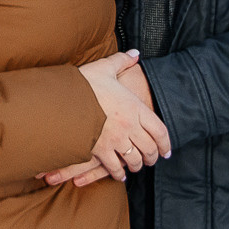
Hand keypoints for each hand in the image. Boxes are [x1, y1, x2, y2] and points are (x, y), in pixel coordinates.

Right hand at [41, 50, 169, 187]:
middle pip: (149, 148)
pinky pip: (115, 167)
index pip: (159, 130)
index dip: (165, 143)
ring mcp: (116, 140)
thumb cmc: (84, 84)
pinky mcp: (101, 150)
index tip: (166, 151)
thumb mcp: (104, 68)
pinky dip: (118, 173)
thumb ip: (122, 61)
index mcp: (135, 107)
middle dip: (152, 157)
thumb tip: (135, 54)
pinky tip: (119, 174)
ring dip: (137, 165)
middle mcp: (130, 126)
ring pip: (134, 159)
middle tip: (151, 160)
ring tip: (135, 166)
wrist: (62, 99)